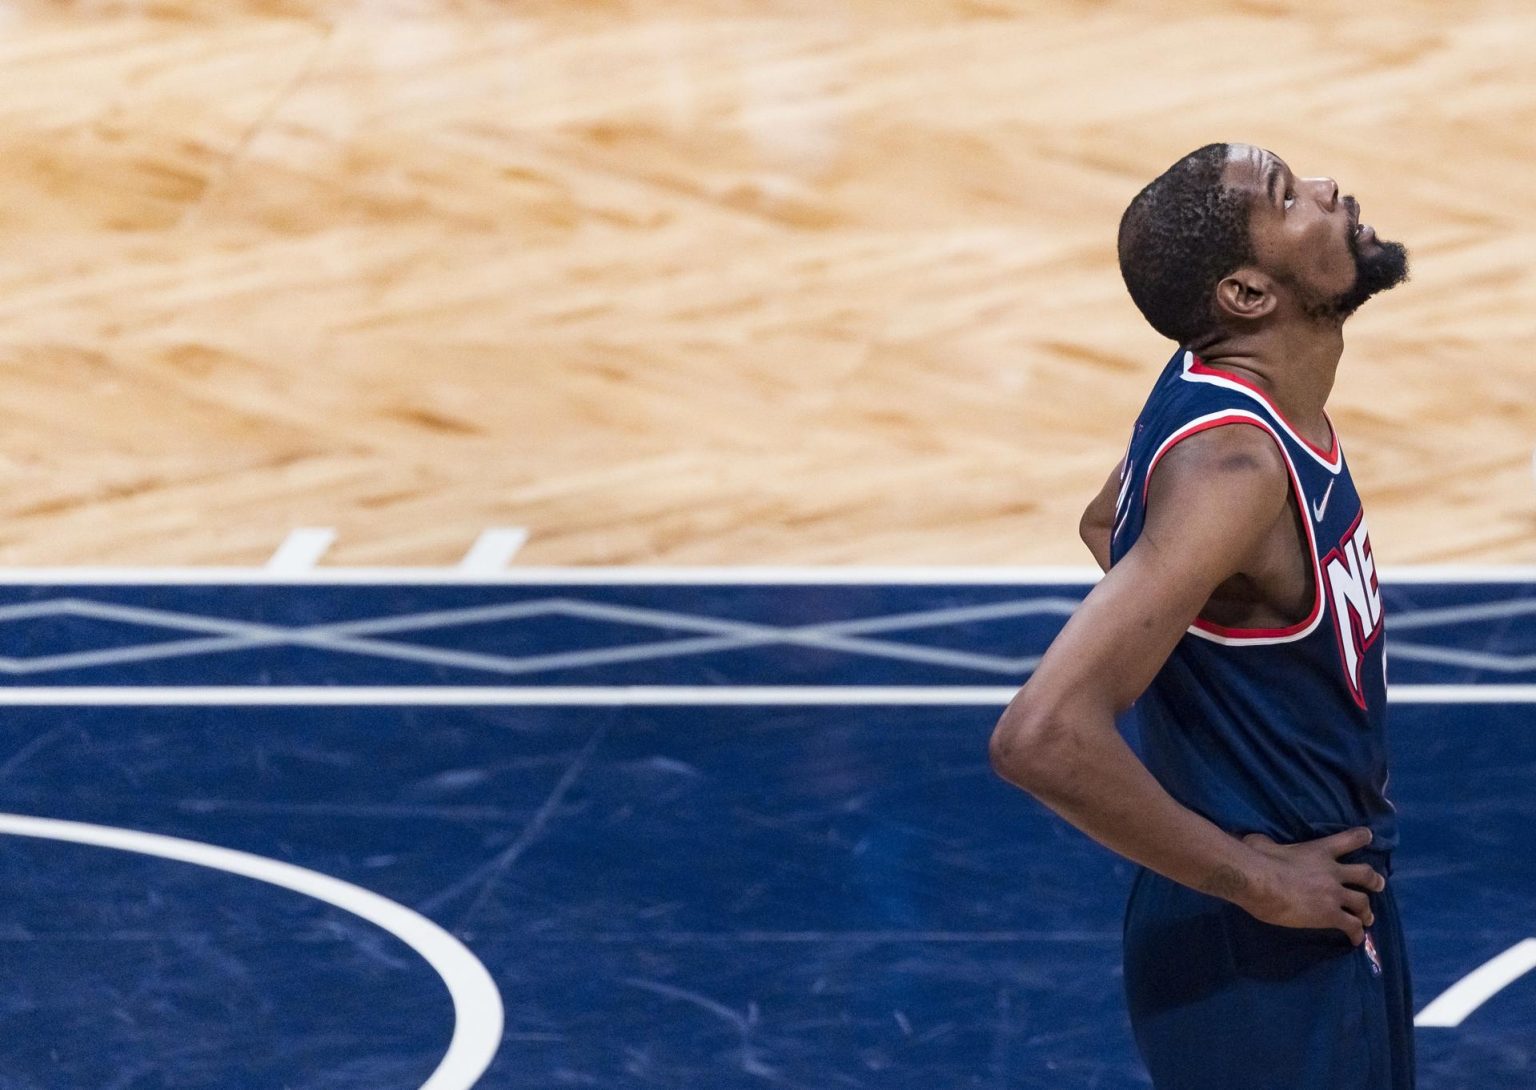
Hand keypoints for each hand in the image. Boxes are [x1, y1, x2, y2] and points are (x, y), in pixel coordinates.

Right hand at [1233, 827, 1385, 944]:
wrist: (1259, 882)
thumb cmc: (1258, 859)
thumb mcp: (1262, 843)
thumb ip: (1267, 843)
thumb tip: (1256, 842)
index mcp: (1319, 850)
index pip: (1349, 840)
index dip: (1361, 837)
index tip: (1369, 836)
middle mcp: (1333, 871)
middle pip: (1365, 874)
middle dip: (1374, 880)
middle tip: (1378, 884)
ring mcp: (1334, 894)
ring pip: (1363, 903)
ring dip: (1367, 911)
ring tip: (1367, 918)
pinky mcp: (1330, 915)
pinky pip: (1352, 926)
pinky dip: (1357, 934)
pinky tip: (1355, 940)